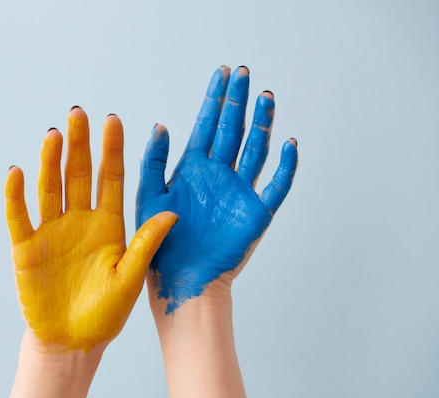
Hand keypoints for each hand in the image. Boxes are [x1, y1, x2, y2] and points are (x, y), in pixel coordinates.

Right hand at [6, 107, 176, 351]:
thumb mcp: (130, 277)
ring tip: (54, 133)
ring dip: (50, 161)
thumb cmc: (106, 313)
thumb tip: (173, 212)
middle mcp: (80, 221)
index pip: (111, 178)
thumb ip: (147, 243)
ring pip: (50, 188)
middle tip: (80, 112)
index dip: (112, 149)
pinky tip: (17, 172)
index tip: (114, 119)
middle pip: (79, 175)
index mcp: (109, 225)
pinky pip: (19, 217)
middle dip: (80, 144)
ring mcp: (52, 232)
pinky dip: (16, 195)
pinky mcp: (26, 248)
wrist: (74, 341)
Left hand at [136, 66, 298, 313]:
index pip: (207, 125)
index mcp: (193, 169)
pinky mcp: (256, 212)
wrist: (182, 282)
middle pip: (233, 130)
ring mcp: (239, 192)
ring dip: (262, 124)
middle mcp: (218, 175)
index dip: (216, 99)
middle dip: (238, 102)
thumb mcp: (149, 197)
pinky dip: (285, 167)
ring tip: (265, 98)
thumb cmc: (161, 244)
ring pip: (255, 150)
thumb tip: (160, 125)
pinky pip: (276, 185)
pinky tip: (289, 144)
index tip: (223, 73)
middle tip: (246, 74)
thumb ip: (154, 161)